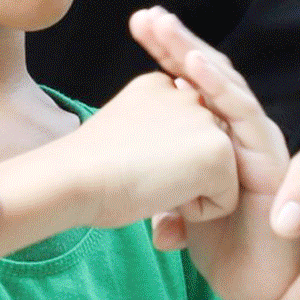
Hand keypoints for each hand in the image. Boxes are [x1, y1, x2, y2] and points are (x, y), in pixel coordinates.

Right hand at [60, 70, 239, 231]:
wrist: (75, 177)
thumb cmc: (88, 170)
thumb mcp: (125, 135)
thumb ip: (155, 134)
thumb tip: (178, 163)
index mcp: (159, 87)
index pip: (181, 138)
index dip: (159, 163)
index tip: (125, 160)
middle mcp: (186, 95)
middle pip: (201, 157)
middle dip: (179, 175)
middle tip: (137, 172)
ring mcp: (206, 119)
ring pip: (216, 178)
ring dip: (187, 191)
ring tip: (149, 179)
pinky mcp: (218, 150)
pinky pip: (224, 200)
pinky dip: (197, 212)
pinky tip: (164, 193)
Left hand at [126, 7, 299, 299]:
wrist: (265, 291)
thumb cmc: (229, 249)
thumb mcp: (181, 210)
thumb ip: (164, 193)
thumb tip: (144, 200)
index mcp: (218, 137)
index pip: (192, 84)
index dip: (168, 53)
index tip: (137, 23)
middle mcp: (241, 136)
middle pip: (210, 78)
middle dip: (179, 45)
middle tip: (146, 16)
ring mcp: (259, 148)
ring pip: (229, 91)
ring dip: (196, 59)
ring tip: (167, 33)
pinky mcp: (272, 166)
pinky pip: (246, 122)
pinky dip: (221, 93)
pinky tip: (196, 70)